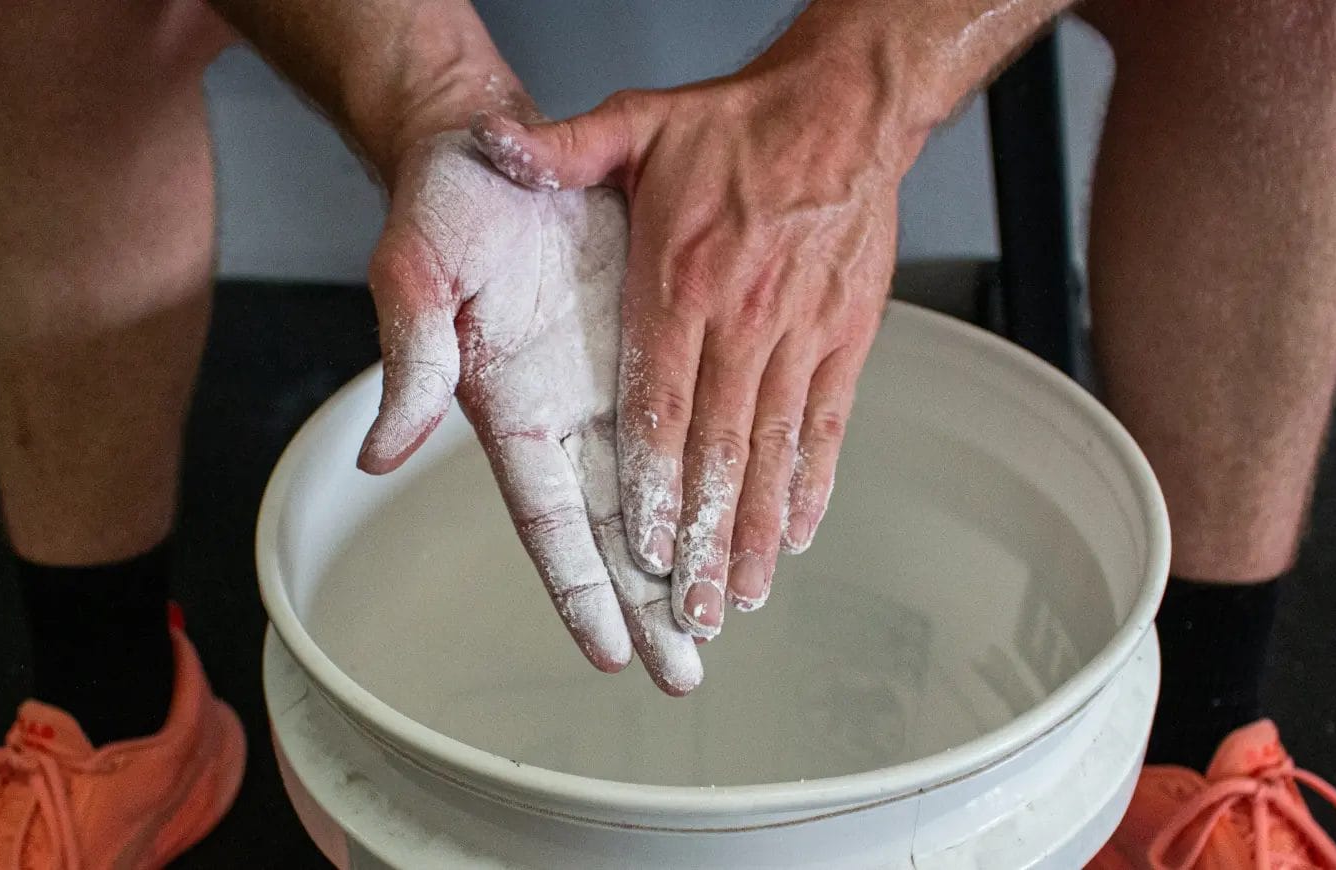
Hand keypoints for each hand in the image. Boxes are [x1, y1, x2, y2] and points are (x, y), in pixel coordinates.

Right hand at [356, 131, 702, 695]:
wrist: (501, 140)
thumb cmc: (447, 203)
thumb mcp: (419, 272)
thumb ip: (411, 360)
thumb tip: (381, 452)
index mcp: (511, 411)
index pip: (548, 521)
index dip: (579, 588)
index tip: (609, 653)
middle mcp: (568, 414)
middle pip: (611, 531)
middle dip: (645, 605)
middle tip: (685, 672)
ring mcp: (615, 384)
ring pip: (659, 494)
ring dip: (685, 560)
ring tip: (722, 625)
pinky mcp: (657, 345)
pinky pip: (692, 427)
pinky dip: (716, 479)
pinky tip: (744, 520)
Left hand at [471, 62, 925, 639]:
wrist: (844, 105)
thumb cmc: (735, 122)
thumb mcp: (634, 121)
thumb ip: (559, 148)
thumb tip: (491, 147)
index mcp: (678, 281)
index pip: (659, 404)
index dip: (651, 481)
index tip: (642, 549)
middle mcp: (741, 318)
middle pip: (717, 449)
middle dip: (702, 540)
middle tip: (691, 612)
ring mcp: (798, 332)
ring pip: (773, 450)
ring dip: (754, 530)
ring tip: (739, 597)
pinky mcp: (844, 336)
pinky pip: (826, 424)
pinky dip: (812, 483)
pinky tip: (795, 535)